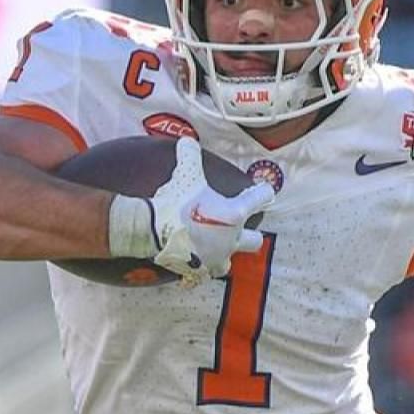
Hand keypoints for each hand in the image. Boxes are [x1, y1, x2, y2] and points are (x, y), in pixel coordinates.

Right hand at [148, 137, 274, 281]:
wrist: (151, 229)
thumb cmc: (175, 202)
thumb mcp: (185, 174)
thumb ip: (190, 155)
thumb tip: (187, 140)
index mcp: (235, 215)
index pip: (261, 199)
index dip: (262, 192)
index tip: (261, 190)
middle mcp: (231, 239)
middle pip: (254, 241)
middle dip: (248, 233)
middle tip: (235, 225)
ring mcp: (216, 258)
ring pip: (230, 261)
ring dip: (224, 254)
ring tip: (212, 245)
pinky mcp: (199, 272)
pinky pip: (202, 273)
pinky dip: (197, 267)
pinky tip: (189, 260)